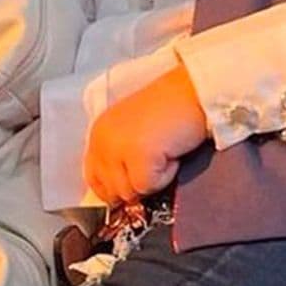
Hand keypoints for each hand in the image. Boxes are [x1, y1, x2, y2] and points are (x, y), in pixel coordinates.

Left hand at [84, 64, 208, 205]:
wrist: (192, 91)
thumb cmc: (170, 108)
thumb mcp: (132, 131)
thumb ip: (117, 157)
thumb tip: (118, 194)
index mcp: (98, 132)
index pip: (93, 178)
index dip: (114, 188)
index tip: (132, 183)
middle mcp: (102, 140)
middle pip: (111, 190)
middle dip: (135, 183)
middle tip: (153, 159)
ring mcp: (117, 148)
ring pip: (129, 192)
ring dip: (151, 178)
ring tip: (162, 151)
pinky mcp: (138, 155)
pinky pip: (149, 186)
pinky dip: (165, 175)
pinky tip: (170, 152)